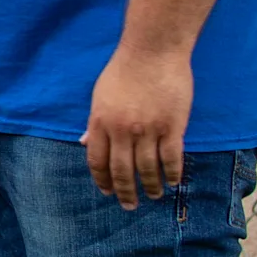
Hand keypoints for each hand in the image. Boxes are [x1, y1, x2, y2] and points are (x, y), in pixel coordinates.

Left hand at [82, 44, 193, 210]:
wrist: (152, 51)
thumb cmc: (124, 70)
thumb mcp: (100, 95)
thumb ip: (95, 122)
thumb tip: (84, 142)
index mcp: (100, 122)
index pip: (97, 160)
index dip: (102, 179)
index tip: (107, 192)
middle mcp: (122, 130)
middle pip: (122, 171)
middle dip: (125, 192)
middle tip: (130, 205)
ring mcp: (148, 129)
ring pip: (148, 169)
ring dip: (151, 186)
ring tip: (154, 195)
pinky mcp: (172, 127)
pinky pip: (171, 159)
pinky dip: (172, 174)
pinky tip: (172, 182)